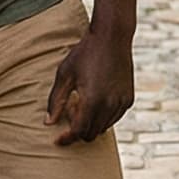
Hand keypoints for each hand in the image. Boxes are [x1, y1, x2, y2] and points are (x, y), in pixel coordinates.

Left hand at [46, 25, 135, 145]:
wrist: (112, 37)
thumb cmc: (85, 53)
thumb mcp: (64, 74)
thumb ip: (56, 101)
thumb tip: (49, 123)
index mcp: (92, 100)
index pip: (79, 131)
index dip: (67, 138)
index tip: (58, 140)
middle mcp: (109, 105)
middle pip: (91, 134)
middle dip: (78, 130)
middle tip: (69, 112)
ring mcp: (121, 103)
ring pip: (103, 128)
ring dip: (90, 124)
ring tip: (81, 103)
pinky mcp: (129, 99)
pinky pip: (114, 118)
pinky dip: (103, 117)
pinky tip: (95, 100)